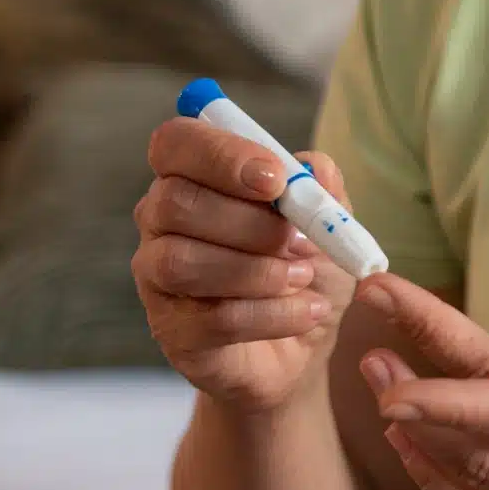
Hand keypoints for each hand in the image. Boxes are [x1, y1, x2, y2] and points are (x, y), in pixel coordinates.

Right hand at [133, 118, 353, 413]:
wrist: (305, 345)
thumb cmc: (306, 267)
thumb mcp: (330, 224)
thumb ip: (323, 191)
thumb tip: (316, 169)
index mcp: (195, 177)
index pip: (175, 143)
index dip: (221, 154)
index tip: (275, 180)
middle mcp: (162, 221)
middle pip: (175, 202)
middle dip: (250, 222)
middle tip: (300, 241)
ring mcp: (158, 279)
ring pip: (180, 261)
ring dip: (257, 270)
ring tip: (303, 277)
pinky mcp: (172, 331)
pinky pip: (210, 318)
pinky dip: (272, 314)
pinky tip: (307, 311)